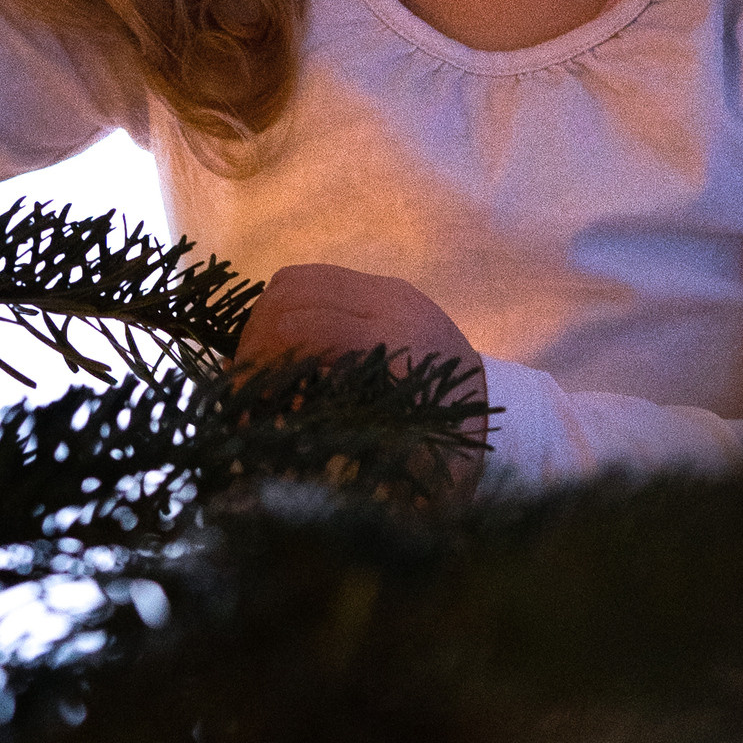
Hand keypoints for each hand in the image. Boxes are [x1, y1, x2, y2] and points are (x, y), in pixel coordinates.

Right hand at [234, 262, 488, 463]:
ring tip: (261, 371)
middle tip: (244, 392)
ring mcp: (389, 290)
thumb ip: (340, 443)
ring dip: (265, 323)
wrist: (499, 416)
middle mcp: (394, 305)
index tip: (243, 408)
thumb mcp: (402, 462)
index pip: (303, 328)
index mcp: (398, 347)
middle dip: (254, 343)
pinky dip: (286, 312)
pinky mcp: (384, 289)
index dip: (259, 366)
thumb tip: (268, 439)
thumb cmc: (451, 453)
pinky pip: (316, 281)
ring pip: (297, 280)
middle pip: (291, 294)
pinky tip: (287, 353)